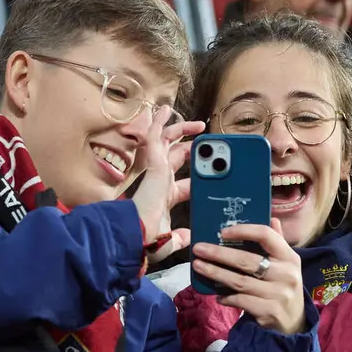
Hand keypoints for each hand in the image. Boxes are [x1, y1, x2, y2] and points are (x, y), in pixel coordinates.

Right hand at [130, 107, 205, 262]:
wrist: (139, 234)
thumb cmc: (148, 240)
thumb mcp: (169, 241)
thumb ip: (179, 238)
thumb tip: (188, 238)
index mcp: (165, 198)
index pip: (185, 183)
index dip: (199, 177)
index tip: (212, 173)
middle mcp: (160, 181)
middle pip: (177, 157)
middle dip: (191, 147)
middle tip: (205, 137)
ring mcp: (156, 171)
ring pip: (167, 143)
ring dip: (181, 130)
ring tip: (198, 123)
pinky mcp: (153, 164)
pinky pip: (154, 137)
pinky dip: (158, 123)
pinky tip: (164, 110)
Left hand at [191, 219, 305, 333]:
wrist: (294, 321)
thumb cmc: (284, 286)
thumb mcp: (286, 264)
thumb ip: (277, 243)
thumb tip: (271, 218)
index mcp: (289, 257)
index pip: (266, 236)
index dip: (244, 231)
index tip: (223, 232)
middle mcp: (286, 274)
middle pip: (246, 260)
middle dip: (218, 254)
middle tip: (198, 249)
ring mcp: (278, 294)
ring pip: (239, 282)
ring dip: (216, 274)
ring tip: (198, 267)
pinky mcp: (269, 311)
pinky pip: (241, 301)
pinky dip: (226, 297)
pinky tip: (217, 295)